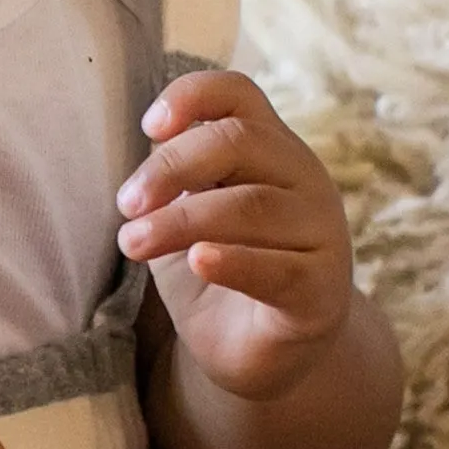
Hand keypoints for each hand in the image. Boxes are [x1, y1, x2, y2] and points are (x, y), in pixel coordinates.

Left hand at [117, 69, 353, 400]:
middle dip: (171, 168)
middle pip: (239, 141)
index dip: (192, 96)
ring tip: (133, 243)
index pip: (238, 94)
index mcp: (268, 148)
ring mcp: (321, 232)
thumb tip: (152, 141)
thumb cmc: (220, 269)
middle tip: (126, 205)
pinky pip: (277, 269)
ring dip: (180, 221)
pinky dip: (233, 261)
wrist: (263, 354)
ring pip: (251, 206)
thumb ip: (174, 177)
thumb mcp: (185, 213)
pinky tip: (197, 261)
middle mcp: (303, 178)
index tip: (149, 127)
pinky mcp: (322, 291)